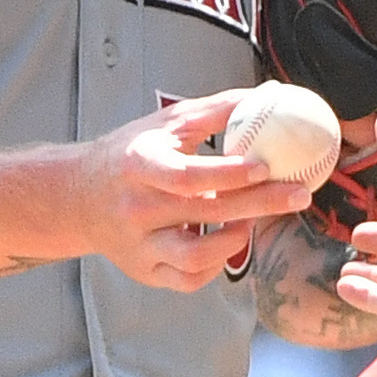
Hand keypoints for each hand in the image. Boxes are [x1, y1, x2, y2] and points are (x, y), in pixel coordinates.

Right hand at [74, 92, 314, 290]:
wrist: (77, 198)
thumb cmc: (130, 154)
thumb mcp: (164, 124)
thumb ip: (216, 111)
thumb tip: (268, 95)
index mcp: (139, 165)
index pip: (187, 176)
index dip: (230, 174)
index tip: (267, 166)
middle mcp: (136, 209)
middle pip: (204, 212)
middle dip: (259, 205)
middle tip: (299, 195)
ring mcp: (139, 246)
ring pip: (196, 258)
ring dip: (236, 240)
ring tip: (254, 221)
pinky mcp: (144, 272)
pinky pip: (189, 280)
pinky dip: (216, 265)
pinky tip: (227, 242)